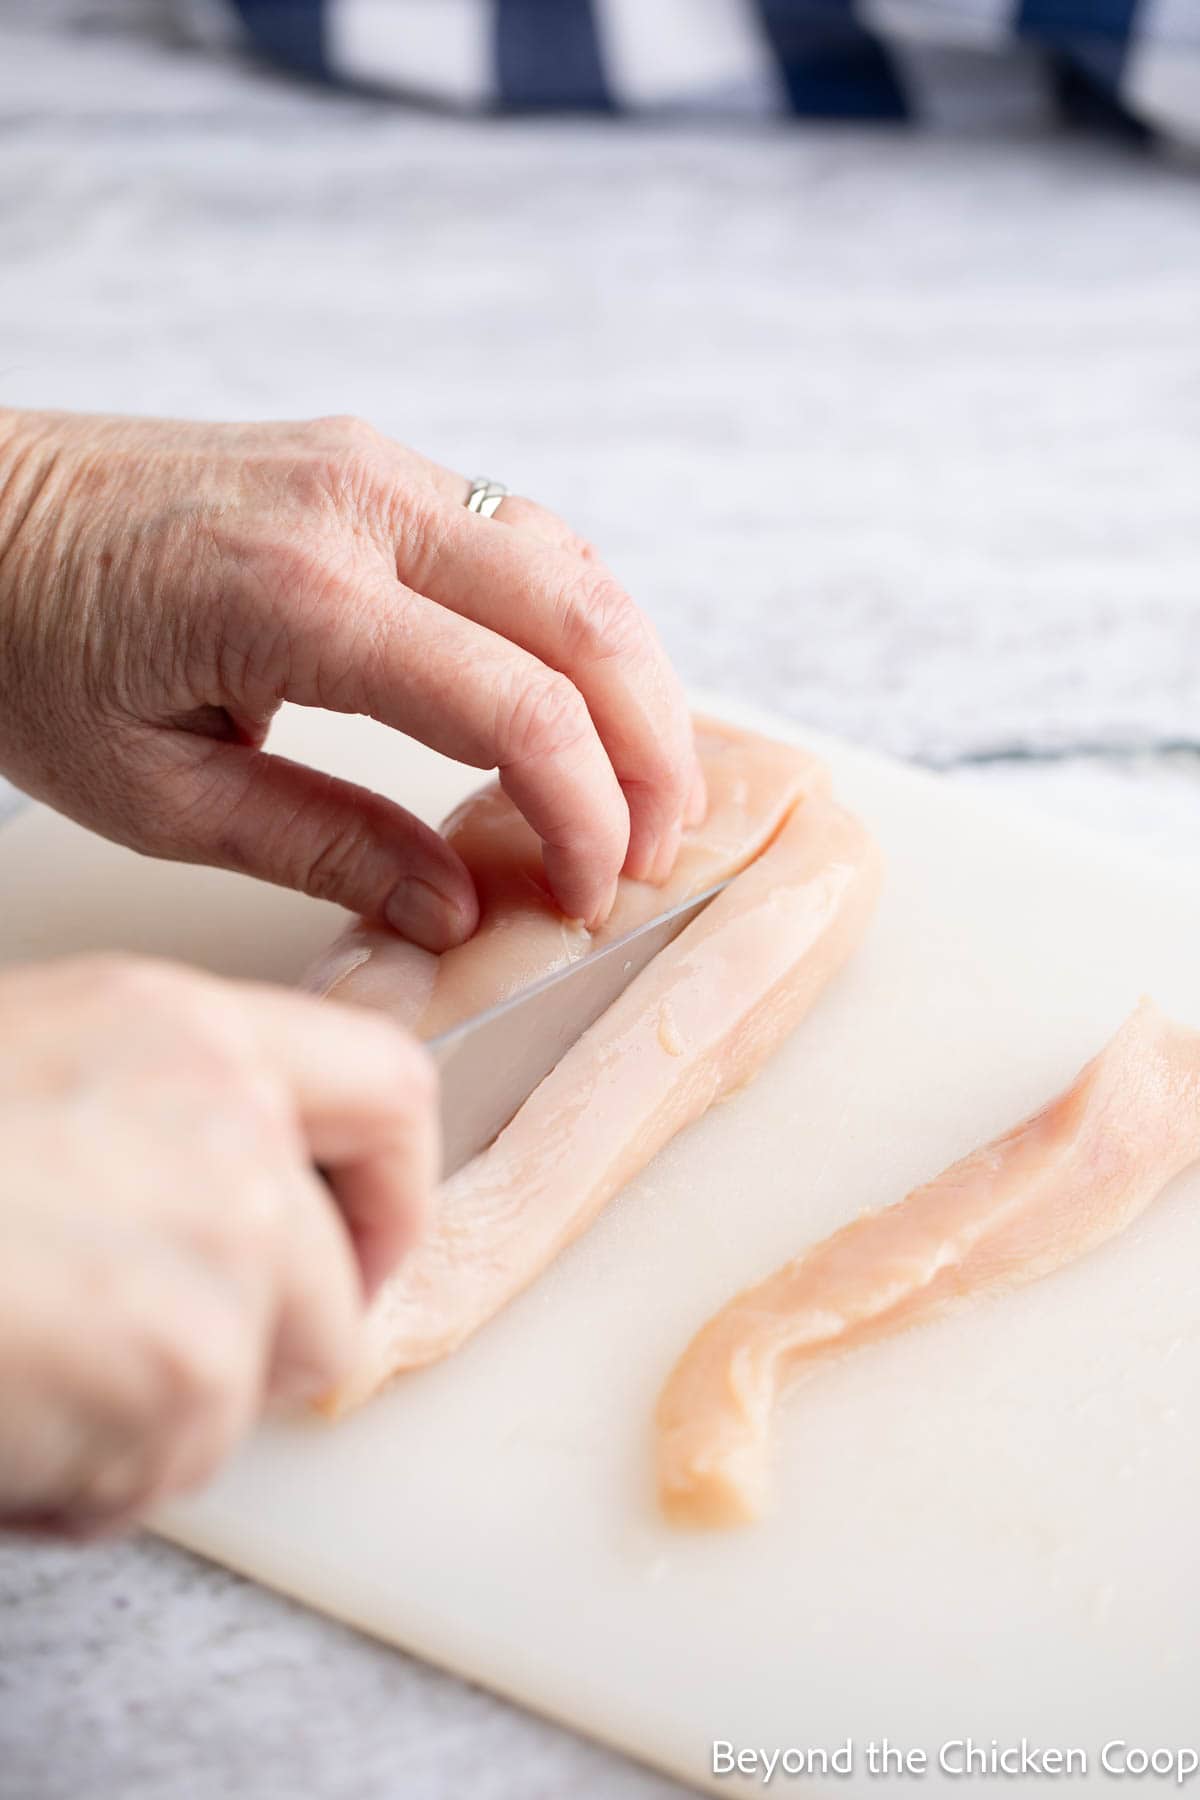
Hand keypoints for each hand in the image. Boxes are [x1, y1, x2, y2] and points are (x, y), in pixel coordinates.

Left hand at [0, 410, 702, 946]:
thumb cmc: (26, 644)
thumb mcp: (155, 792)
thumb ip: (325, 847)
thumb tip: (456, 909)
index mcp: (293, 594)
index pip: (513, 704)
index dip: (584, 810)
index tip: (592, 889)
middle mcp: (353, 505)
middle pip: (580, 617)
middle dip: (648, 745)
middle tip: (657, 847)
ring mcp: (368, 465)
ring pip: (569, 562)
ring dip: (632, 677)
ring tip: (642, 785)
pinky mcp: (368, 462)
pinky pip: (519, 534)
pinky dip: (577, 623)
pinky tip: (581, 697)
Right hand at [0, 954, 435, 1536]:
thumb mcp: (37, 1058)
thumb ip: (166, 1106)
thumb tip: (250, 1185)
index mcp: (194, 1034)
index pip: (392, 1094)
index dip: (389, 1191)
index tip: (352, 1247)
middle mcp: (234, 1137)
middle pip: (337, 1293)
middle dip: (247, 1351)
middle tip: (129, 1356)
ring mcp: (219, 1264)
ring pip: (247, 1397)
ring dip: (147, 1419)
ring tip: (23, 1366)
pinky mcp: (182, 1386)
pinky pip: (166, 1473)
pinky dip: (85, 1479)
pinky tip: (1, 1409)